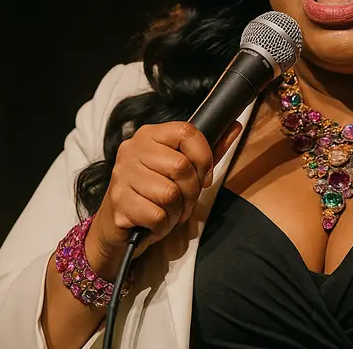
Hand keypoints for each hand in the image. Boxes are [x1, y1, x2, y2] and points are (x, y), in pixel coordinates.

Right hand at [86, 121, 241, 276]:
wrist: (118, 226)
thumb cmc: (154, 194)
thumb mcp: (181, 170)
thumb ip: (208, 150)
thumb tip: (235, 126)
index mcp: (149, 135)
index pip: (187, 132)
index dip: (204, 157)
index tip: (204, 176)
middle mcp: (131, 149)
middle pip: (181, 166)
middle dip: (191, 191)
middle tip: (184, 201)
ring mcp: (121, 175)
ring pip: (170, 193)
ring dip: (176, 210)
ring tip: (168, 211)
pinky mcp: (118, 202)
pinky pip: (156, 214)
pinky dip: (163, 224)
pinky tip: (155, 222)